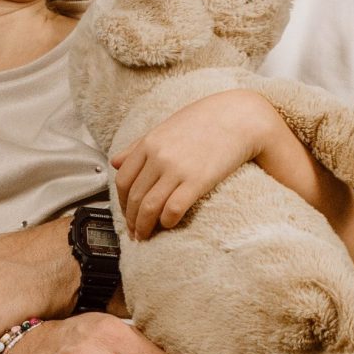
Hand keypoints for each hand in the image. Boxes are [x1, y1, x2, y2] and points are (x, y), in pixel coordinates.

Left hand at [111, 90, 278, 239]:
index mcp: (149, 142)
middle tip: (135, 232)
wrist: (239, 117)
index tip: (127, 213)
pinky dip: (167, 222)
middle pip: (134, 197)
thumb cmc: (205, 120)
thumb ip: (138, 145)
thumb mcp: (167, 128)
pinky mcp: (197, 180)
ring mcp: (177, 169)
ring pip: (149, 207)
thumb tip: (114, 162)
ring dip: (144, 227)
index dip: (121, 202)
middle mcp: (159, 156)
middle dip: (132, 219)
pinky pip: (173, 209)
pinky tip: (169, 225)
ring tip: (147, 236)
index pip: (123, 179)